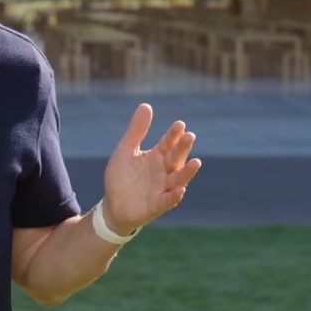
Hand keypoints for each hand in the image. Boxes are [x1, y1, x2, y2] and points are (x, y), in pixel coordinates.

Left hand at [101, 103, 201, 234]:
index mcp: (157, 157)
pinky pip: (168, 200)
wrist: (113, 205)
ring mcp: (162, 189)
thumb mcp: (126, 150)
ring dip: (187, 172)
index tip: (179, 124)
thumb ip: (136, 131)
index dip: (173, 135)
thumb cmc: (122, 177)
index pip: (168, 143)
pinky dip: (174, 196)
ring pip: (178, 179)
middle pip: (176, 158)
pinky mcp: (157, 205)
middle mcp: (164, 172)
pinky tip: (180, 190)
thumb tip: (146, 105)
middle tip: (190, 136)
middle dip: (183, 149)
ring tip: (196, 162)